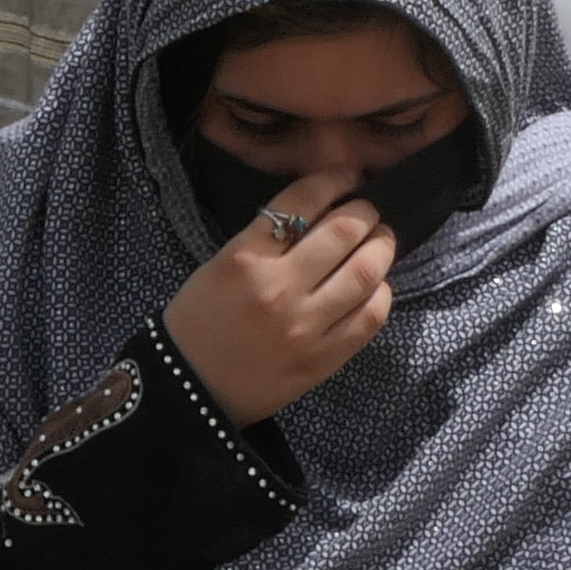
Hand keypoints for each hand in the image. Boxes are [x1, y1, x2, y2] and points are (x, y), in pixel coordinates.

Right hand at [161, 172, 395, 425]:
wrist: (189, 390)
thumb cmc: (198, 323)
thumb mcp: (218, 266)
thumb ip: (266, 240)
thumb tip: (320, 211)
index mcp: (244, 259)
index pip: (302, 201)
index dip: (334, 180)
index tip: (346, 179)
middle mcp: (278, 288)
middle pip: (344, 232)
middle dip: (365, 213)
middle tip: (367, 213)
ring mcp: (305, 326)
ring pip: (365, 272)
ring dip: (381, 249)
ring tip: (379, 244)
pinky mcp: (323, 358)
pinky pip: (370, 317)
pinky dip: (381, 294)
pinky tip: (374, 287)